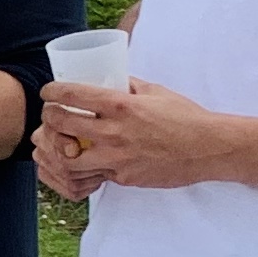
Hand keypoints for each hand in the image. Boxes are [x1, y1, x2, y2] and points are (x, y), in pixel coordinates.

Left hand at [39, 77, 224, 193]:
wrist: (209, 148)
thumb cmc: (185, 116)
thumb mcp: (155, 91)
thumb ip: (129, 85)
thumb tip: (111, 78)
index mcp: (122, 106)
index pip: (73, 95)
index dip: (52, 92)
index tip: (47, 92)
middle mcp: (115, 133)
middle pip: (62, 125)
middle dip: (48, 119)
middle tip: (50, 116)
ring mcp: (118, 159)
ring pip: (68, 160)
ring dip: (58, 150)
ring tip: (61, 143)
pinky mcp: (123, 178)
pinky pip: (92, 176)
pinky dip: (82, 169)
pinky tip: (82, 160)